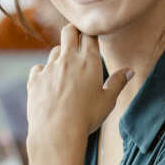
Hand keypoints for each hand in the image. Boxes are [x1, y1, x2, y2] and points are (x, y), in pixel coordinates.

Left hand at [25, 24, 132, 154]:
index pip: (90, 35)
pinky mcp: (35, 79)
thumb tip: (129, 71)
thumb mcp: (108, 101)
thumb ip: (118, 82)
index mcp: (89, 61)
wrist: (57, 133)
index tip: (92, 37)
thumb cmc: (86, 117)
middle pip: (68, 31)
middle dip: (73, 31)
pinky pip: (39, 68)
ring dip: (61, 56)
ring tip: (67, 70)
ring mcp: (49, 68)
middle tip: (77, 39)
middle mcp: (67, 59)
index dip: (91, 33)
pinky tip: (49, 83)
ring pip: (55, 50)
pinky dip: (44, 72)